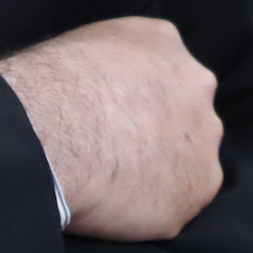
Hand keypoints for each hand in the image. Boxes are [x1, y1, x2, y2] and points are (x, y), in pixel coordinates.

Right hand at [0, 16, 222, 239]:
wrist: (49, 133)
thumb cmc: (49, 88)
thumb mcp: (83, 45)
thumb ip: (113, 64)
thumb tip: (105, 88)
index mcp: (164, 43)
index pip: (162, 72)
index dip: (138, 100)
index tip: (114, 119)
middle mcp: (197, 84)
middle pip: (186, 113)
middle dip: (161, 133)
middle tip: (117, 152)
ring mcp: (202, 138)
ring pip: (189, 159)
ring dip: (161, 171)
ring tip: (115, 182)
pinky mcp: (196, 187)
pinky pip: (178, 202)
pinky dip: (152, 208)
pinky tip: (118, 205)